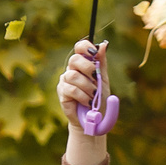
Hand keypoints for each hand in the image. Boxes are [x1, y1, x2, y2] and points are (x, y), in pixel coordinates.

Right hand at [56, 40, 108, 164]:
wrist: (94, 120)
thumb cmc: (98, 99)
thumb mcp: (103, 79)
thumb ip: (101, 62)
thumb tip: (103, 44)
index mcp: (83, 64)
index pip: (79, 47)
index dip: (85, 47)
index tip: (94, 53)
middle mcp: (72, 70)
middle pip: (75, 59)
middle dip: (88, 68)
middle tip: (96, 79)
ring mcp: (65, 81)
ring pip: (73, 75)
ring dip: (87, 86)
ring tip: (93, 96)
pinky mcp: (62, 93)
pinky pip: (71, 89)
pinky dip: (82, 96)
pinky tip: (87, 102)